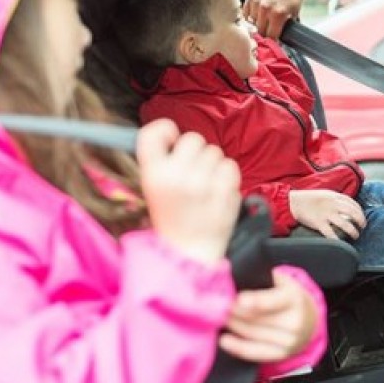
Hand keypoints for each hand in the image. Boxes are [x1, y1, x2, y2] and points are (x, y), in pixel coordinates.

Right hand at [137, 119, 241, 263]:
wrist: (188, 253)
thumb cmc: (172, 218)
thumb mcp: (152, 189)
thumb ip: (161, 161)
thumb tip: (175, 134)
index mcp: (153, 174)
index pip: (154, 133)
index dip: (165, 129)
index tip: (172, 139)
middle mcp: (177, 175)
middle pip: (193, 138)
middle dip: (195, 152)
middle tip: (192, 172)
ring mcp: (203, 183)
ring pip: (215, 151)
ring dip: (212, 164)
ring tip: (205, 186)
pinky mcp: (225, 191)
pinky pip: (231, 165)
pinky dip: (227, 175)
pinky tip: (218, 190)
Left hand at [219, 270, 317, 362]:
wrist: (308, 319)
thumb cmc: (286, 295)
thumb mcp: (280, 281)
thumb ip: (261, 277)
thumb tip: (233, 273)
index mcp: (293, 297)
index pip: (273, 300)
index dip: (256, 300)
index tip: (238, 299)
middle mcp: (294, 321)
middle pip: (257, 318)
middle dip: (235, 311)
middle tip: (218, 305)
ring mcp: (289, 341)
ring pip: (252, 333)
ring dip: (233, 325)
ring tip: (219, 316)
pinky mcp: (281, 354)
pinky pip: (255, 352)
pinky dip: (238, 347)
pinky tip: (224, 340)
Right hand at [243, 0, 312, 38]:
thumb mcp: (295, 13)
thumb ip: (287, 27)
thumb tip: (282, 39)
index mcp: (278, 14)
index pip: (270, 37)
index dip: (273, 41)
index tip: (273, 43)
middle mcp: (265, 8)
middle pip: (260, 31)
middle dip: (264, 34)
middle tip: (268, 33)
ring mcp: (257, 2)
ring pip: (251, 23)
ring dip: (256, 25)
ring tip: (263, 23)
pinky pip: (246, 13)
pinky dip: (250, 16)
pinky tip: (256, 15)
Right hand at [289, 189, 366, 239]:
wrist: (293, 202)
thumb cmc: (308, 198)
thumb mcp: (324, 194)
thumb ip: (335, 199)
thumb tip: (346, 206)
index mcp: (334, 196)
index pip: (353, 203)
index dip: (360, 211)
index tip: (362, 217)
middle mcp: (332, 204)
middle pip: (353, 213)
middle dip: (361, 221)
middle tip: (362, 227)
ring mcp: (326, 214)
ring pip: (345, 224)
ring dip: (353, 231)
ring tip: (355, 235)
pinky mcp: (319, 223)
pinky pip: (331, 233)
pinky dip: (337, 239)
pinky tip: (341, 242)